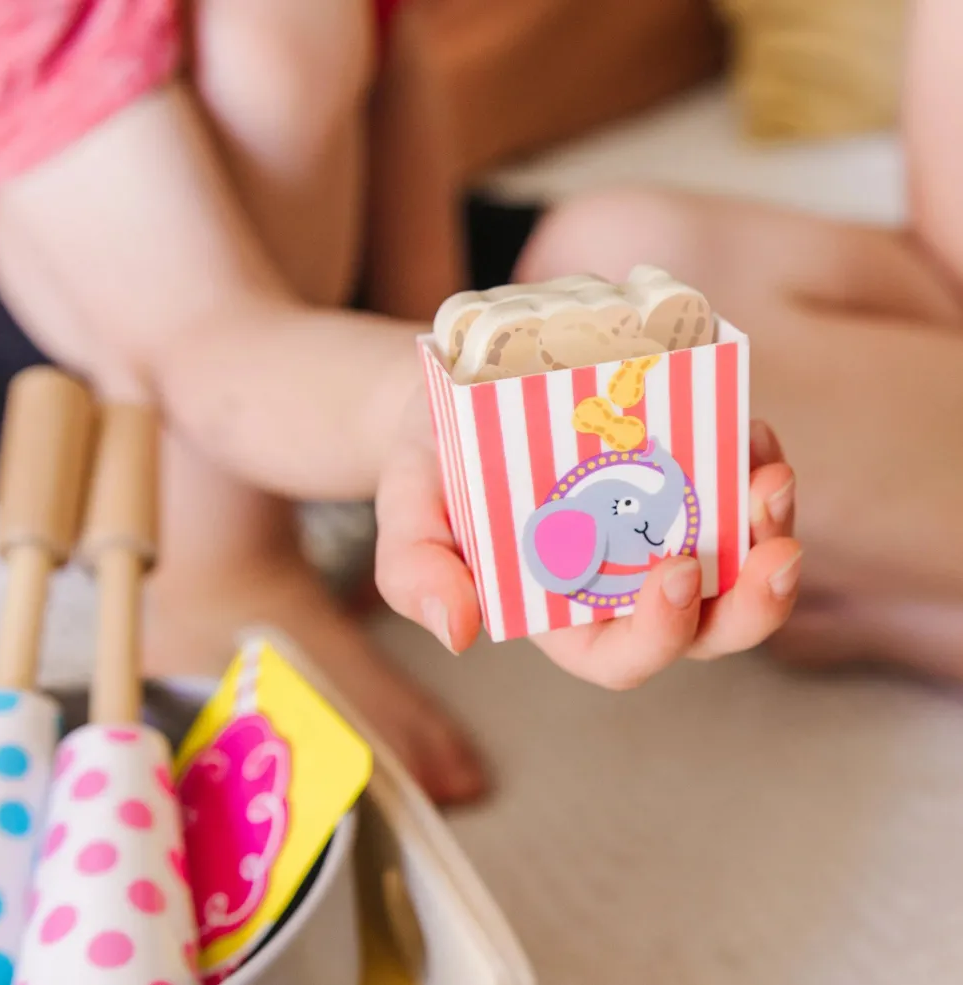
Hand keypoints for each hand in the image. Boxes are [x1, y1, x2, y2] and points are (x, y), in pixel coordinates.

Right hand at [375, 393, 800, 688]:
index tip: (670, 570)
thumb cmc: (429, 470)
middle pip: (705, 624)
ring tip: (770, 481)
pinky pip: (732, 488)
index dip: (658, 632)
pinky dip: (751, 464)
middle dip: (752, 603)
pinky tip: (752, 435)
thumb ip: (417, 575)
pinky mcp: (675, 476)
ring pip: (736, 560)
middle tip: (777, 553)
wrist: (450, 398)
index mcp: (561, 616)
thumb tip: (457, 632)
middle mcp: (620, 583)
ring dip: (768, 531)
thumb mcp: (406, 517)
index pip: (622, 656)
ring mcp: (655, 529)